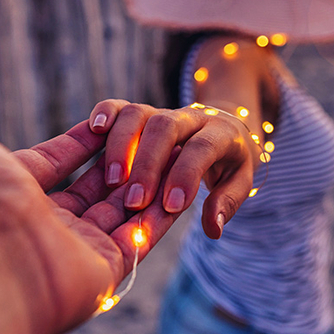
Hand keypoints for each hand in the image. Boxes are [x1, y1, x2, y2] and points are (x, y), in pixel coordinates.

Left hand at [0, 32, 180, 333]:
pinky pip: (143, 237)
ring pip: (122, 208)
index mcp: (2, 188)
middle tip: (153, 129)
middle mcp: (36, 223)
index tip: (109, 118)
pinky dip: (161, 211)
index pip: (56, 159)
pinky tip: (176, 183)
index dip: (85, 137)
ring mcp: (70, 250)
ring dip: (146, 180)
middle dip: (122, 158)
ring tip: (173, 151)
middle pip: (92, 184)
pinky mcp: (103, 271)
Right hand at [89, 99, 256, 238]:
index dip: (185, 175)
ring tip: (113, 181)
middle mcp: (189, 117)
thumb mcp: (239, 181)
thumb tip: (213, 228)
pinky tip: (94, 130)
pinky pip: (120, 105)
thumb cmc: (229, 161)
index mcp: (220, 133)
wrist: (225, 125)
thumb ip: (226, 202)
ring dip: (122, 145)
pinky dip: (105, 113)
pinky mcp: (141, 112)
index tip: (171, 208)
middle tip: (134, 202)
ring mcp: (162, 111)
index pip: (201, 148)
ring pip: (139, 113)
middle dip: (147, 164)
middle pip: (166, 128)